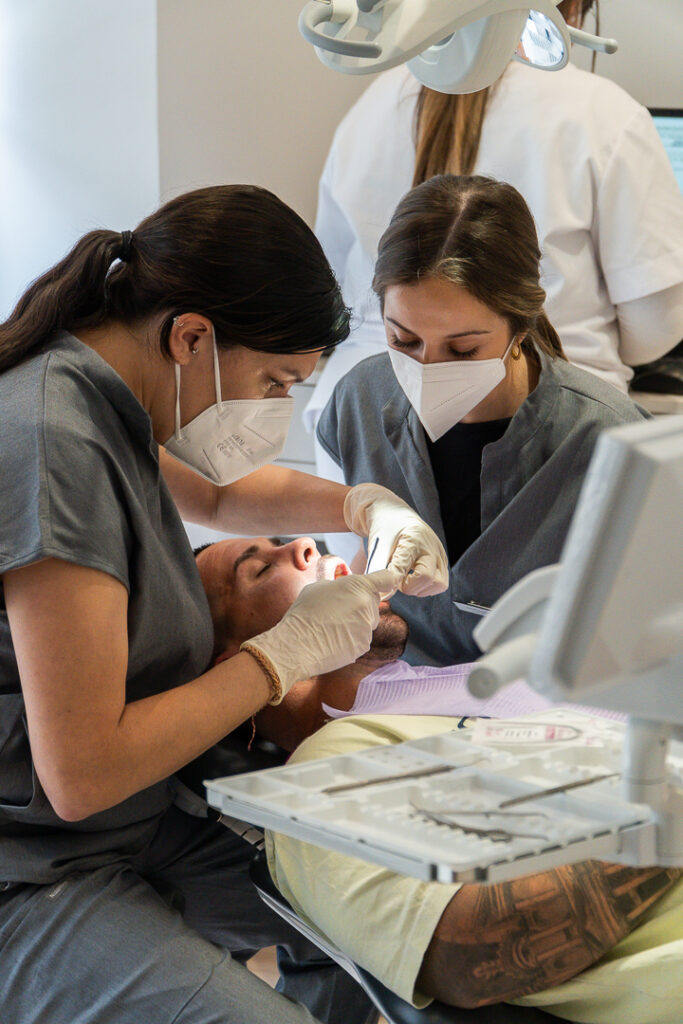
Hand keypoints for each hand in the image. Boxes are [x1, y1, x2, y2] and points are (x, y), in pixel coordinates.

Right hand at [242, 567, 400, 700]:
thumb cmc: (305, 612)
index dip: (385, 580)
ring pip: (367, 622)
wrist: (298, 644)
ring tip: (332, 626)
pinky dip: (351, 639)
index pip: (386, 578)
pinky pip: (361, 638)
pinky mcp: (364, 646)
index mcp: (359, 585)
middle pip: (373, 602)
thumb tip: (344, 587)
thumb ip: (340, 584)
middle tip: (338, 610)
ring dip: (356, 622)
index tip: (385, 584)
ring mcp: (368, 627)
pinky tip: (333, 640)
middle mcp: (368, 605)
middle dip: (361, 604)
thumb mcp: (319, 586)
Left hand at [344, 483, 448, 596]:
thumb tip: (383, 596)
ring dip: (421, 589)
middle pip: (429, 578)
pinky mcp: (442, 559)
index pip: (405, 568)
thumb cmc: (385, 529)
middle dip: (410, 587)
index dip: (394, 582)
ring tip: (406, 580)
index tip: (384, 586)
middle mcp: (431, 546)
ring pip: (439, 583)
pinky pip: (441, 582)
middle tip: (397, 580)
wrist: (394, 514)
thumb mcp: (378, 546)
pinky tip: (413, 578)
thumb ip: (379, 570)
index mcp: (412, 539)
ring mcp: (439, 552)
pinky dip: (427, 586)